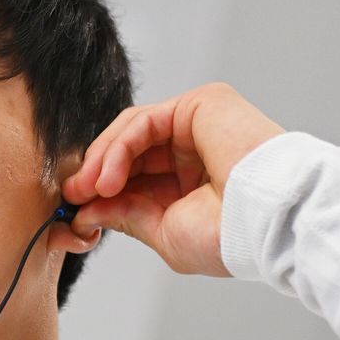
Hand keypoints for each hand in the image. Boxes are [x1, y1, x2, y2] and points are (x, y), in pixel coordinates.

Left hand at [58, 81, 284, 277]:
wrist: (269, 225)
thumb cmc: (231, 236)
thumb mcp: (163, 232)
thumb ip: (125, 214)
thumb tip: (84, 211)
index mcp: (189, 181)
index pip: (133, 177)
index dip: (99, 192)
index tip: (72, 214)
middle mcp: (193, 149)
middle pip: (128, 151)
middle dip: (93, 175)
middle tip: (71, 199)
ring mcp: (197, 124)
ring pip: (131, 132)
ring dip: (100, 162)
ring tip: (86, 191)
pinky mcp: (200, 104)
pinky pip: (143, 121)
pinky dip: (117, 148)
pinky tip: (106, 178)